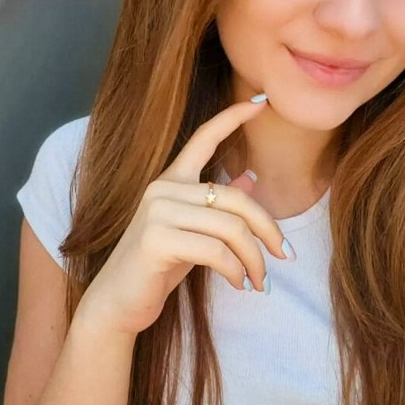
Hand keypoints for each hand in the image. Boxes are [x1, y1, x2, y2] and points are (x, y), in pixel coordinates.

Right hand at [78, 97, 292, 335]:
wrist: (119, 302)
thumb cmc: (157, 268)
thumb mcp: (194, 233)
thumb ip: (218, 208)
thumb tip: (251, 178)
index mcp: (171, 181)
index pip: (203, 138)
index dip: (232, 117)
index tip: (262, 102)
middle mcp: (163, 188)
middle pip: (235, 199)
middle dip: (269, 230)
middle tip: (285, 257)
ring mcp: (157, 211)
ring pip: (231, 228)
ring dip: (254, 259)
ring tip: (260, 282)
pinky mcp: (156, 238)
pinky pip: (216, 251)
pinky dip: (236, 271)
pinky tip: (239, 285)